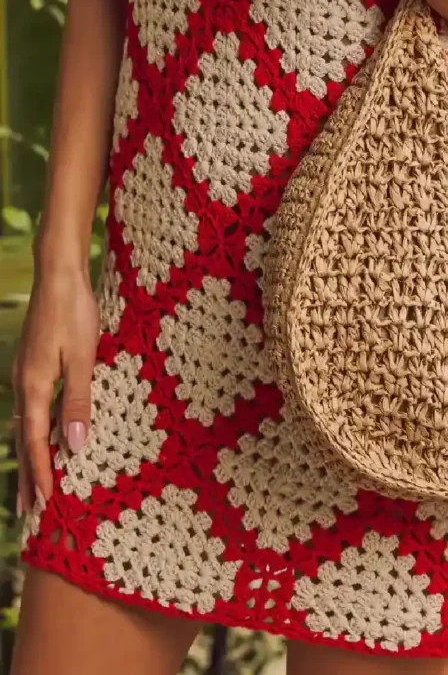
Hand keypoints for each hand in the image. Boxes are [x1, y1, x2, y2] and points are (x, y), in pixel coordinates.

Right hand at [12, 270, 98, 513]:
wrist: (59, 275)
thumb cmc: (75, 313)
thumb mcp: (83, 357)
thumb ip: (78, 400)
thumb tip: (75, 443)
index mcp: (34, 386)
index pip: (37, 442)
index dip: (41, 474)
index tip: (44, 505)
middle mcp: (23, 384)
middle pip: (25, 439)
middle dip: (28, 475)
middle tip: (29, 512)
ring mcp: (25, 374)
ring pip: (26, 425)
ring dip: (31, 456)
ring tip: (33, 484)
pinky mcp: (33, 364)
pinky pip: (31, 408)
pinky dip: (35, 431)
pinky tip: (42, 436)